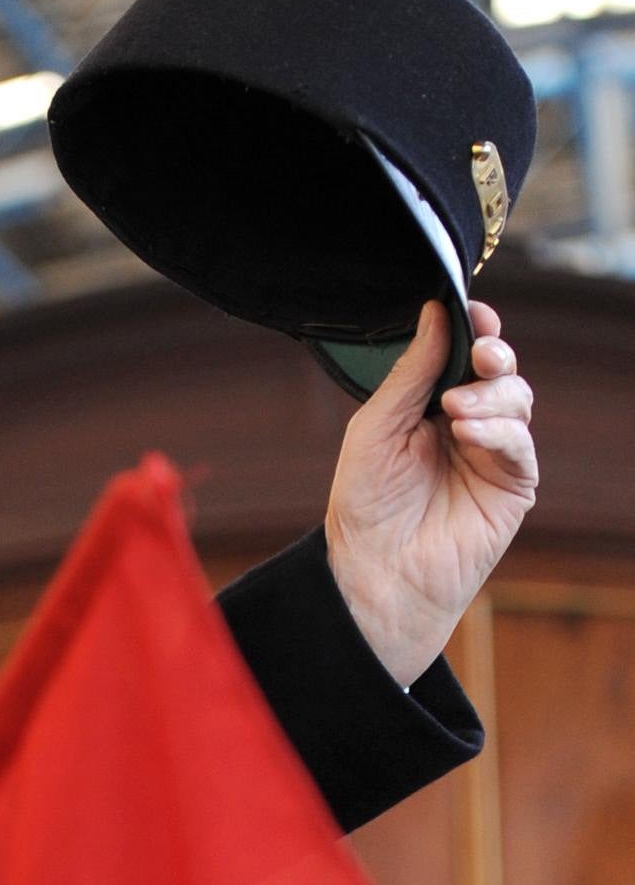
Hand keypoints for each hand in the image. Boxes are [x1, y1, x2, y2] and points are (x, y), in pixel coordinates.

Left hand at [324, 298, 536, 687]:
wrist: (374, 572)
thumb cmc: (366, 504)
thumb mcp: (376, 426)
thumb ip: (410, 372)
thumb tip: (436, 314)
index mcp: (431, 404)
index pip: (465, 353)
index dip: (475, 328)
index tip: (472, 312)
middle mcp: (467, 423)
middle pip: (500, 370)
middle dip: (494, 354)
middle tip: (479, 354)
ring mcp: (492, 453)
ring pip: (518, 399)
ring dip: (492, 394)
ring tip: (456, 409)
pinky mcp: (512, 484)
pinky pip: (520, 443)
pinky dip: (498, 430)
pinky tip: (467, 432)